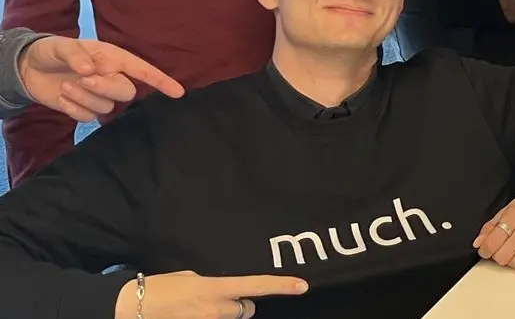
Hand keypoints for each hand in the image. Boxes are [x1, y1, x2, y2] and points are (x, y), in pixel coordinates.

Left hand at [19, 36, 183, 121]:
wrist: (28, 68)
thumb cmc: (51, 51)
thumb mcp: (61, 46)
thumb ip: (76, 55)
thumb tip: (91, 69)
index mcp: (113, 58)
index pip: (143, 70)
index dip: (161, 81)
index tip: (178, 92)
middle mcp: (111, 77)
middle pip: (125, 92)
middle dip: (105, 88)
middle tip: (83, 79)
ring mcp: (98, 95)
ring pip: (105, 107)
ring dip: (83, 98)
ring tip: (65, 86)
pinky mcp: (83, 109)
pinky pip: (87, 117)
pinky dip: (73, 109)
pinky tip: (62, 98)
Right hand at [115, 271, 306, 318]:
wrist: (132, 307)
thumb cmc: (159, 288)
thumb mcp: (191, 277)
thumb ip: (214, 285)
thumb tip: (224, 291)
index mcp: (216, 288)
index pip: (257, 286)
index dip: (282, 286)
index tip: (303, 286)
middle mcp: (217, 309)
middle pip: (247, 309)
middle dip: (239, 305)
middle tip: (218, 300)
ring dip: (223, 315)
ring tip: (199, 308)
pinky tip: (192, 314)